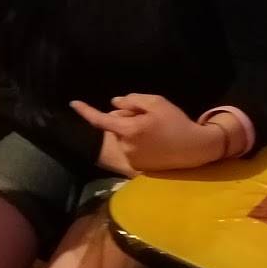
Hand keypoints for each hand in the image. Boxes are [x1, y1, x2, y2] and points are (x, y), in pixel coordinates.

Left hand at [71, 93, 224, 171]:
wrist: (194, 148)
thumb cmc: (176, 122)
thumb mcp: (156, 103)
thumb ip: (132, 100)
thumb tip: (114, 104)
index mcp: (129, 129)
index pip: (100, 120)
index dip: (85, 111)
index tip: (73, 104)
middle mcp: (126, 146)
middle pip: (115, 125)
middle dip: (124, 118)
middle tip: (146, 117)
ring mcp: (130, 158)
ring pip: (122, 137)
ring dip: (130, 131)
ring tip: (153, 130)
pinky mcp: (136, 167)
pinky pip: (128, 148)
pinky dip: (135, 143)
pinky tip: (153, 142)